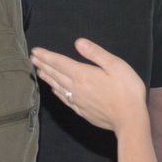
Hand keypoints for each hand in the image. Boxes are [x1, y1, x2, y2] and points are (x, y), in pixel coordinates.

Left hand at [30, 39, 148, 134]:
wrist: (129, 119)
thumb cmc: (127, 90)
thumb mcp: (115, 65)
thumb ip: (95, 53)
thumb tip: (78, 42)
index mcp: (83, 74)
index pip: (59, 62)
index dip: (46, 56)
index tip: (35, 51)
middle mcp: (75, 87)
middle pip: (55, 74)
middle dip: (43, 65)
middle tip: (32, 58)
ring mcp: (77, 100)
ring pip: (57, 86)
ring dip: (47, 77)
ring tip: (39, 71)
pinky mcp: (81, 110)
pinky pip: (64, 98)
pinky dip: (56, 91)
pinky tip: (54, 89)